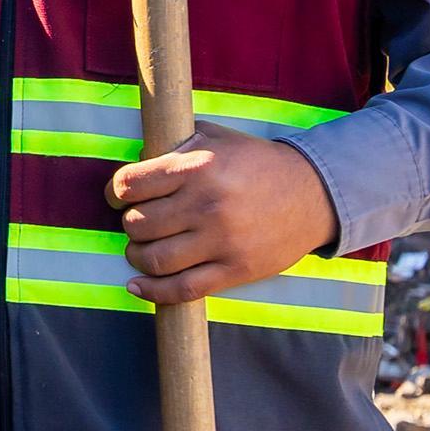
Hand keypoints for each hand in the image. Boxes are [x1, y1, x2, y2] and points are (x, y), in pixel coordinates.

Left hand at [107, 122, 339, 305]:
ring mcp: (221, 241)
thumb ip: (176, 145)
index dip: (115, 193)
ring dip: (137, 257)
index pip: (130, 185)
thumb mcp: (217, 139)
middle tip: (138, 223)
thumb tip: (135, 161)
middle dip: (129, 225)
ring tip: (142, 250)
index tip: (118, 198)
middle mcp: (206, 205)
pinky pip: (181, 289)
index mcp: (198, 167)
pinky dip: (152, 292)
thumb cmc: (257, 164)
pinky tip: (137, 285)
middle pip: (137, 224)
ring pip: (153, 259)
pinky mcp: (235, 270)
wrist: (315, 193)